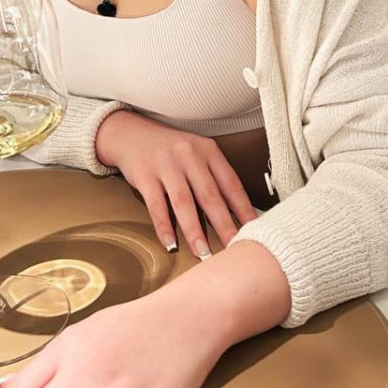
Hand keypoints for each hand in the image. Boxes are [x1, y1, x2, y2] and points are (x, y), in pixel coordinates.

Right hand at [95, 111, 256, 257]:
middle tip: (234, 248)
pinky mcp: (145, 175)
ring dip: (195, 231)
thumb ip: (214, 179)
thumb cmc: (171, 151)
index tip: (255, 231)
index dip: (244, 210)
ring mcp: (166, 165)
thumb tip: (236, 215)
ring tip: (204, 254)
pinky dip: (164, 227)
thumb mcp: (197, 155)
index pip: (231, 184)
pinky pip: (156, 205)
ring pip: (184, 202)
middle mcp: (190, 155)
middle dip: (224, 225)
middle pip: (210, 195)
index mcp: (208, 151)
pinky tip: (170, 243)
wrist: (132, 134)